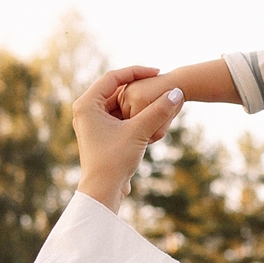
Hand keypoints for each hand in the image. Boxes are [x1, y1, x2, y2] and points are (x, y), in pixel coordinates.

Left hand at [73, 66, 183, 212]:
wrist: (103, 190)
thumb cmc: (114, 159)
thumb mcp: (139, 132)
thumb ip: (158, 111)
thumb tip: (177, 92)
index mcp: (87, 104)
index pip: (113, 77)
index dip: (137, 72)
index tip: (158, 72)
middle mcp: (86, 111)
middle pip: (116, 90)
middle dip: (139, 88)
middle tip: (160, 84)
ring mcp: (93, 123)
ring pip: (119, 105)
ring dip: (138, 103)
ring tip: (158, 101)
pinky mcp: (101, 135)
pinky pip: (119, 117)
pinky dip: (134, 116)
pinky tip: (151, 119)